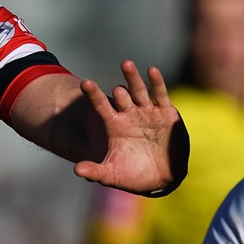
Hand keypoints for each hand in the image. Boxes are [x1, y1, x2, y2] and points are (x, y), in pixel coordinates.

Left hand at [73, 60, 188, 196]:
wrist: (159, 179)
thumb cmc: (132, 175)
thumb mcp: (112, 174)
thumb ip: (95, 171)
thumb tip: (77, 169)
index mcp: (114, 125)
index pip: (101, 107)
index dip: (94, 95)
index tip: (85, 83)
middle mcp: (129, 115)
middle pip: (122, 95)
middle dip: (118, 86)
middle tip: (111, 78)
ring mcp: (147, 112)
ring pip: (139, 91)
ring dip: (133, 78)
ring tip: (126, 64)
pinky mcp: (166, 114)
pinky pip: (160, 96)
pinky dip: (157, 83)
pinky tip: (152, 71)